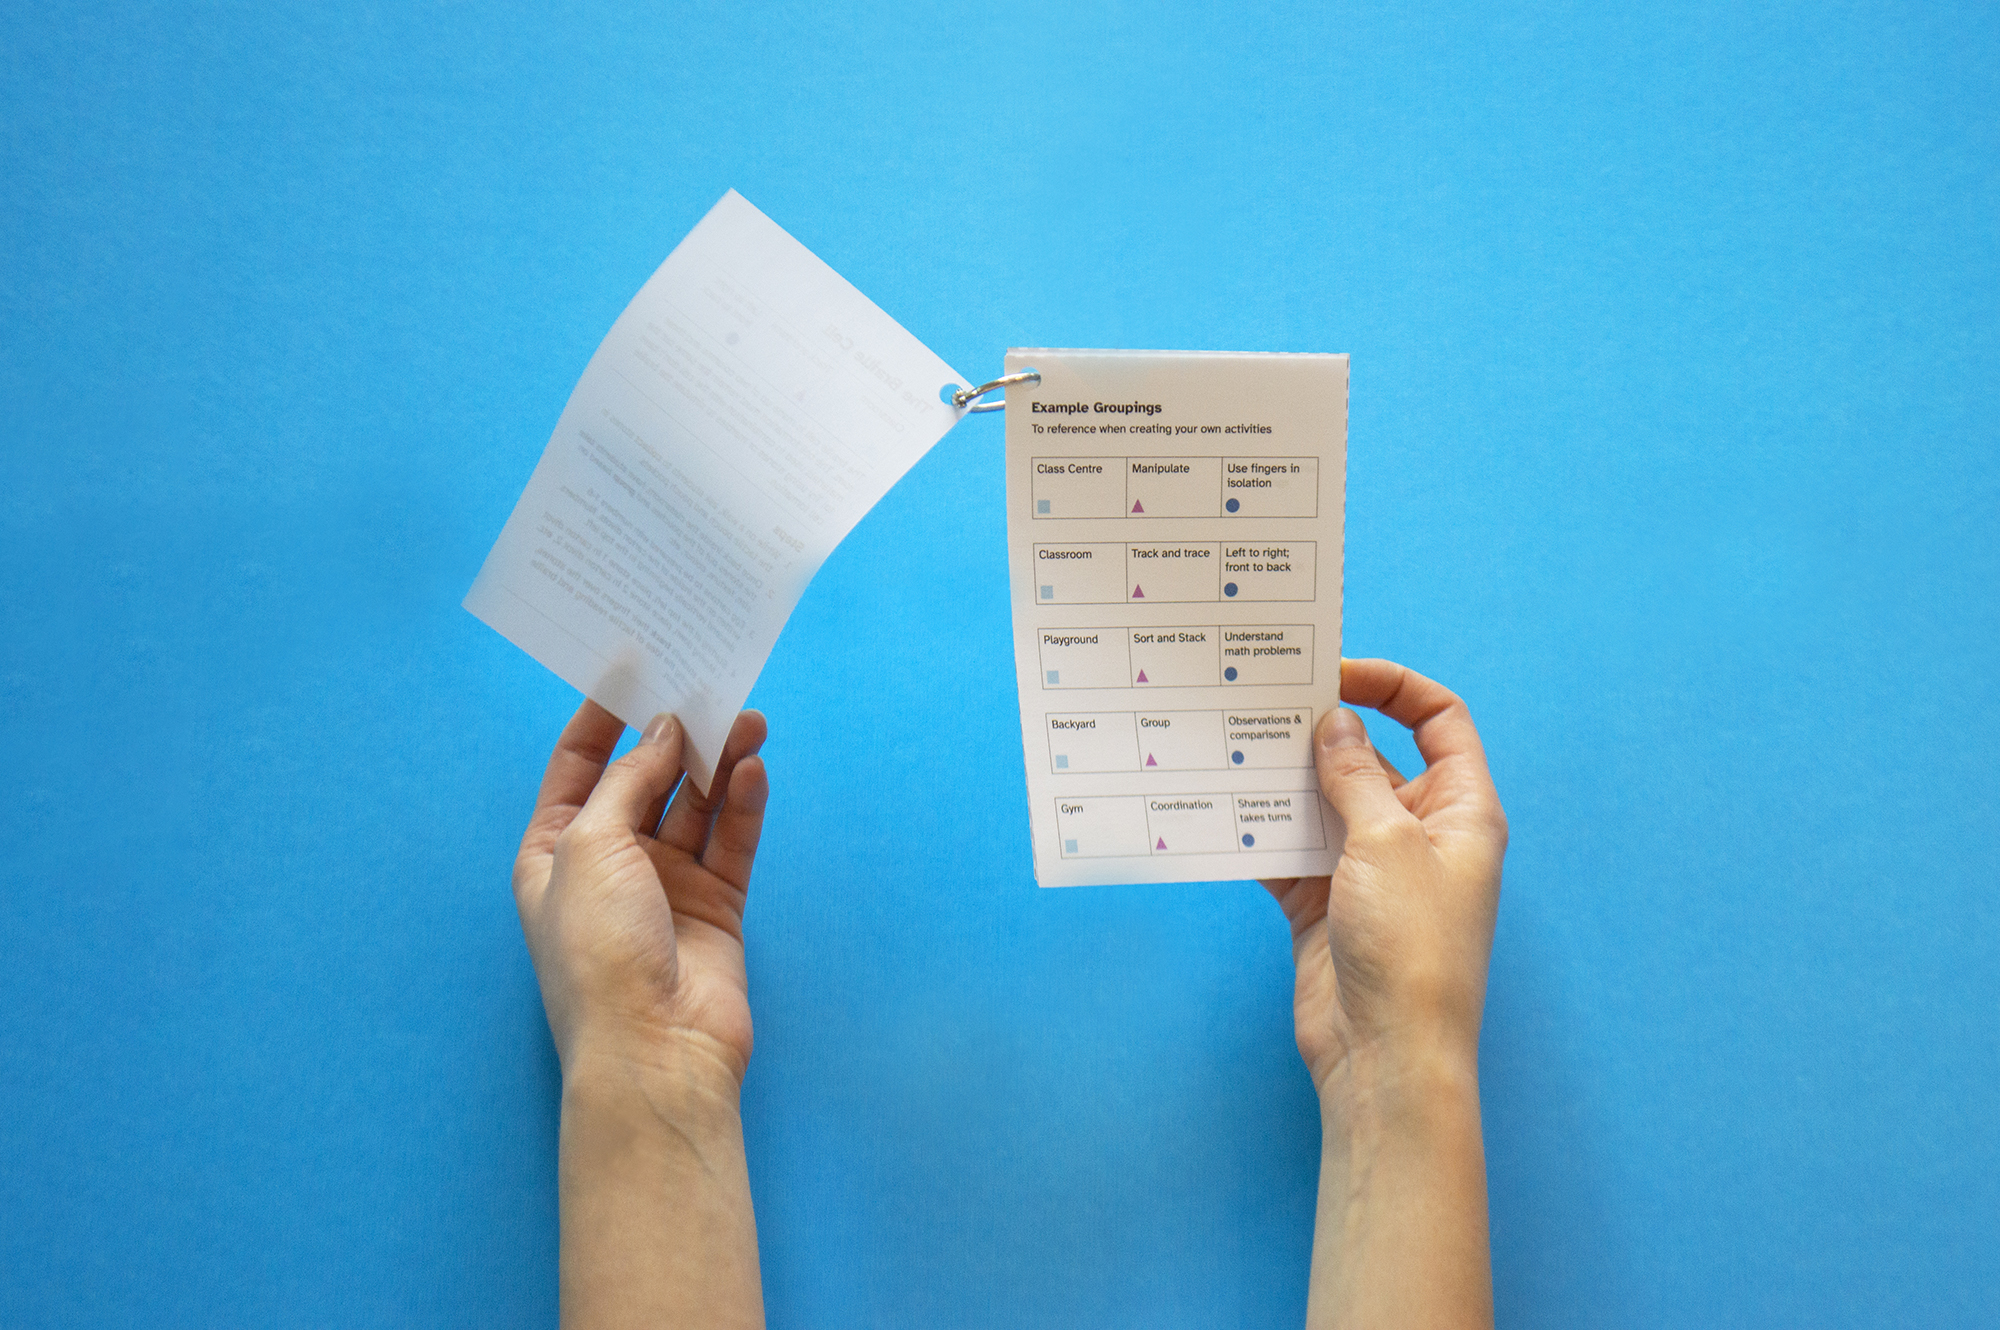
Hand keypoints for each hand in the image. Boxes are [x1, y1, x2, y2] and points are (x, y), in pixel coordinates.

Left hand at [513, 700, 769, 1085]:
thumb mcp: (590, 846)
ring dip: (718, 762)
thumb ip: (630, 780)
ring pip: (696, 806)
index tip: (635, 665)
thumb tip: (664, 728)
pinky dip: (742, 805)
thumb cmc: (598, 951)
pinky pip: (731, 841)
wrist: (654, 1049)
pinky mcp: (716, 905)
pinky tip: (752, 770)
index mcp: (554, 850)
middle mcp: (609, 862)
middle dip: (675, 734)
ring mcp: (665, 885)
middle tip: (709, 686)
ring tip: (748, 720)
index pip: (580, 766)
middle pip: (647, 779)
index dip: (605, 716)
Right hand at [1262, 659, 1507, 1095]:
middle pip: (1370, 757)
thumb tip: (1334, 722)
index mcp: (1460, 810)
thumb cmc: (1412, 949)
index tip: (1334, 673)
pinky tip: (1219, 812)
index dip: (1392, 685)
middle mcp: (1418, 833)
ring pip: (1321, 803)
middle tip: (1263, 705)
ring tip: (1231, 749)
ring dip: (1282, 781)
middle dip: (1320, 732)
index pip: (1438, 719)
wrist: (1384, 1056)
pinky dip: (1257, 834)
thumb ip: (1355, 775)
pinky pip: (1287, 851)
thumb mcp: (1386, 842)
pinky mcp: (1324, 905)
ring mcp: (1369, 871)